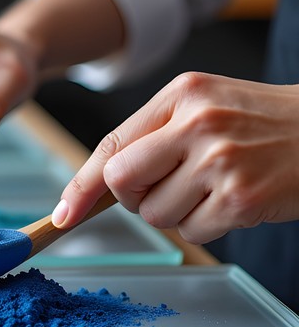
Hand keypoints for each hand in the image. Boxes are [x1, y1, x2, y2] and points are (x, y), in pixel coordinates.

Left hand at [53, 72, 298, 244]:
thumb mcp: (205, 107)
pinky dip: (205, 225)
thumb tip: (96, 184)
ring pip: (155, 213)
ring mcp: (220, 161)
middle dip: (132, 198)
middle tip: (163, 189)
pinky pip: (192, 231)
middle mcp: (198, 123)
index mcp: (182, 95)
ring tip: (211, 188)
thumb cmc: (261, 124)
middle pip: (121, 183)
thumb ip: (153, 135)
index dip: (80, 184)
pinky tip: (232, 201)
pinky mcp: (241, 198)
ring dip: (175, 213)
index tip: (64, 212)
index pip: (111, 145)